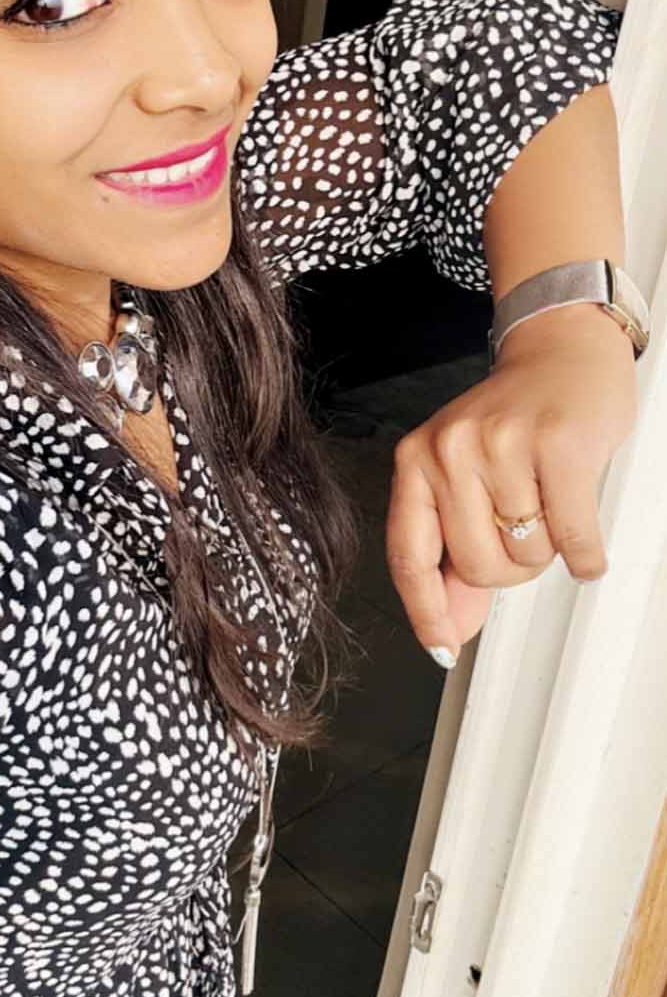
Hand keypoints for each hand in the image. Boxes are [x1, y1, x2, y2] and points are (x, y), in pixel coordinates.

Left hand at [384, 303, 638, 665]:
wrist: (561, 349)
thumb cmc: (515, 419)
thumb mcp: (464, 477)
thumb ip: (453, 551)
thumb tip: (451, 625)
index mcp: (416, 460)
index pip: (409, 555)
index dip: (426, 610)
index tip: (441, 647)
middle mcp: (450, 450)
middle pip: (480, 566)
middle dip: (512, 568)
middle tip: (526, 530)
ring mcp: (502, 445)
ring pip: (527, 554)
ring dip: (550, 550)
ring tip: (551, 505)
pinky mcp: (558, 445)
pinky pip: (574, 538)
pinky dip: (587, 554)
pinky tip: (586, 539)